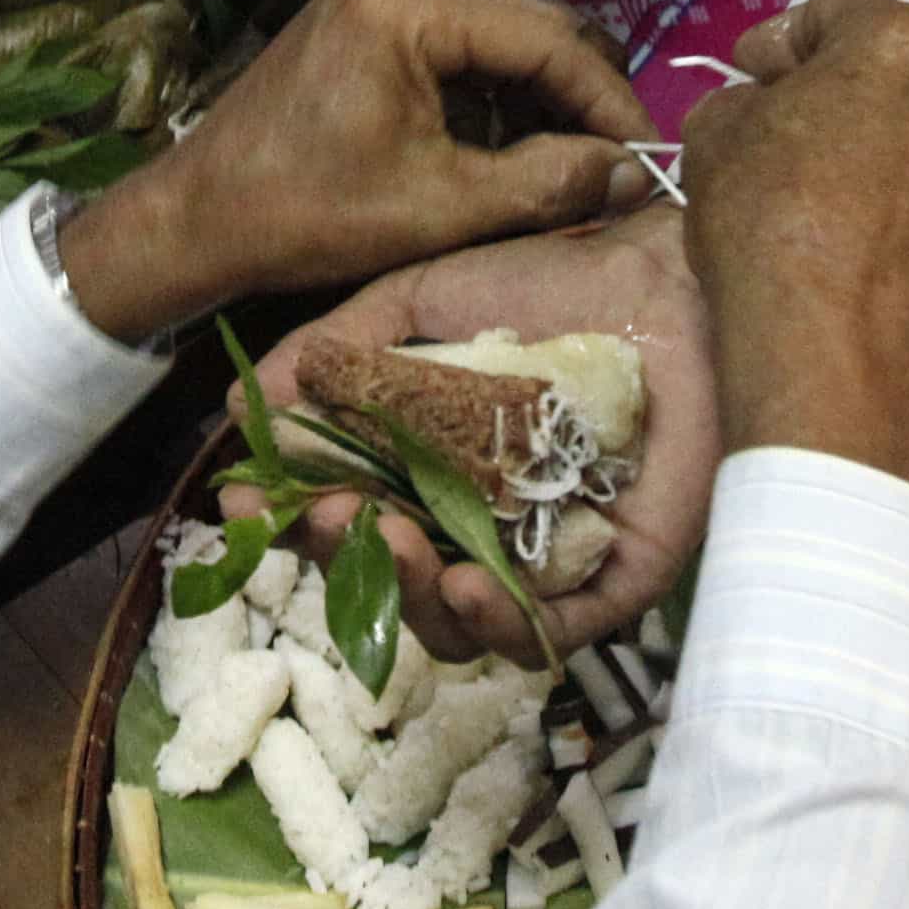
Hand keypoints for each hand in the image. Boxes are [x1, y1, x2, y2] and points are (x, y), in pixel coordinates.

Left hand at [56, 0, 647, 343]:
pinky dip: (498, 101)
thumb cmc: (305, 213)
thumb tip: (633, 173)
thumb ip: (544, 183)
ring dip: (544, 105)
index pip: (547, 39)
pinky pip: (461, 50)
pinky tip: (528, 153)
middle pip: (528, 31)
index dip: (609, 102)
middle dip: (582, 102)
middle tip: (628, 167)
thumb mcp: (437, 208)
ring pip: (500, 43)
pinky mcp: (370, 18)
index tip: (651, 158)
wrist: (197, 217)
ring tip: (589, 168)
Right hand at [270, 203, 713, 663]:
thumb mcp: (419, 299)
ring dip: (412, 601)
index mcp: (426, 466)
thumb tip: (242, 408)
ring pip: (459, 624)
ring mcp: (545, 554)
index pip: (345, 518)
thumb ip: (336, 352)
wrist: (666, 277)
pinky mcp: (616, 576)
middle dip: (346, 563)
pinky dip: (502, 625)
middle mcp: (478, 521)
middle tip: (329, 520)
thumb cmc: (552, 280)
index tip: (242, 507)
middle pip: (391, 584)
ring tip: (403, 550)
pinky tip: (467, 590)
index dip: (289, 523)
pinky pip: (551, 632)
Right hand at [675, 0, 908, 490]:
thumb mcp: (715, 137)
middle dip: (862, 101)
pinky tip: (900, 268)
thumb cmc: (767, 223)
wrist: (834, 351)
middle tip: (813, 147)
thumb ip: (746, 101)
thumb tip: (763, 108)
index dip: (790, 40)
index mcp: (901, 43)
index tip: (757, 74)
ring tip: (864, 220)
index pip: (842, 12)